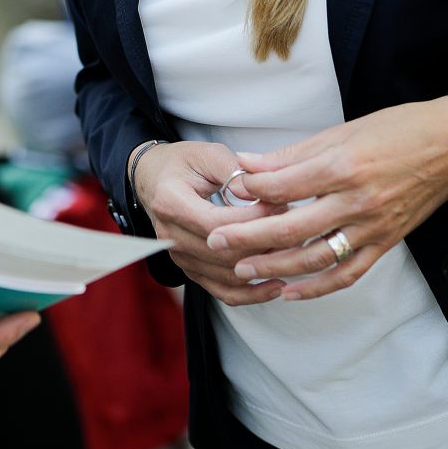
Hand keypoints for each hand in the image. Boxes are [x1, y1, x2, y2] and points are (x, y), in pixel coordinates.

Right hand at [133, 140, 290, 306]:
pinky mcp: (191, 270)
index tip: (280, 205)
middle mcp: (170, 236)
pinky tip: (275, 285)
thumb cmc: (182, 163)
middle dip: (264, 242)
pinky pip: (222, 292)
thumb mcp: (207, 153)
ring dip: (264, 267)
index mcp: (170, 203)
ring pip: (228, 277)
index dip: (253, 219)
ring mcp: (180, 257)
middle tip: (294, 226)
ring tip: (292, 250)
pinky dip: (251, 294)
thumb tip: (262, 191)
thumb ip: (233, 170)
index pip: (216, 223)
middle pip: (224, 254)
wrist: (153, 179)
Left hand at [216, 98, 447, 300]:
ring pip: (316, 257)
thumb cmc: (397, 130)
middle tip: (216, 241)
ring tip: (242, 270)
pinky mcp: (386, 244)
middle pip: (293, 227)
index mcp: (344, 167)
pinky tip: (289, 291)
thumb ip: (293, 156)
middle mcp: (358, 202)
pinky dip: (317, 287)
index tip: (227, 191)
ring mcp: (374, 228)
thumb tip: (248, 166)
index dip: (252, 190)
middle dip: (249, 237)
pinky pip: (348, 273)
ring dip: (277, 267)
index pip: (286, 185)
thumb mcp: (342, 132)